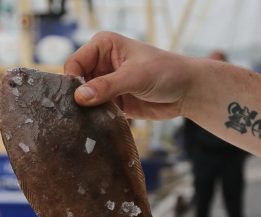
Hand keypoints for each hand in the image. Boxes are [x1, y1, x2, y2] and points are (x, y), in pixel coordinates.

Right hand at [64, 32, 196, 119]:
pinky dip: (96, 119)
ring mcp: (107, 83)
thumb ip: (107, 86)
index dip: (73, 81)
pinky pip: (96, 112)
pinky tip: (96, 127)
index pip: (74, 63)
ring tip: (86, 123)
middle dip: (78, 98)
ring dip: (86, 111)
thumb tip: (80, 97)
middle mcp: (102, 63)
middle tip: (78, 115)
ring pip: (85, 100)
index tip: (78, 99)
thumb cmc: (166, 72)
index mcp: (103, 46)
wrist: (188, 91)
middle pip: (76, 83)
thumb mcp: (135, 76)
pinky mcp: (114, 102)